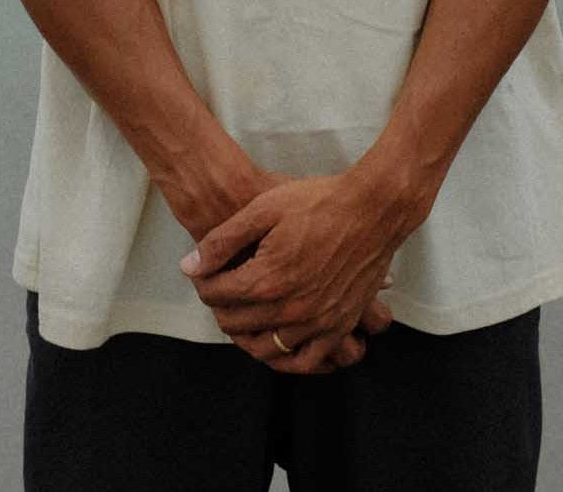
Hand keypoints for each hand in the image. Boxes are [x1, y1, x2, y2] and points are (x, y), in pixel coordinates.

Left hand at [179, 172, 406, 376]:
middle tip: (219, 287)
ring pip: (265, 348)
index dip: (203, 281)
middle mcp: (290, 310)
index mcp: (267, 280)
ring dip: (245, 334)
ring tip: (241, 313)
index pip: (217, 295)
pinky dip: (286, 359)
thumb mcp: (263, 208)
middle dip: (219, 305)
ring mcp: (317, 323)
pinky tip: (277, 342)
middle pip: (236, 323)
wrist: (374, 208)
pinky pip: (307, 361)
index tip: (203, 271)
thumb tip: (189, 267)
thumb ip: (223, 241)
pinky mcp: (339, 327)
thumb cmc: (319, 201)